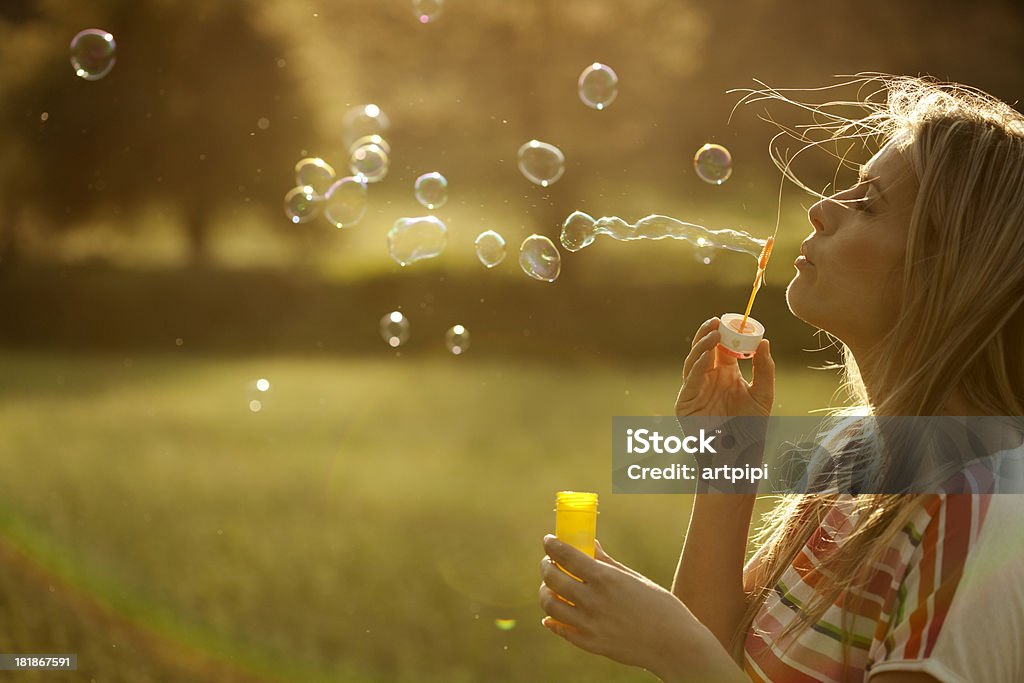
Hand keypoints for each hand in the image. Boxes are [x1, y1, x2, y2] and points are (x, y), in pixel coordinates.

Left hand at [538, 536, 745, 682]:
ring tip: (550, 587)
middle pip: (552, 578)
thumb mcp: (635, 579)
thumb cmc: (661, 607)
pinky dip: (552, 620)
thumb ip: (607, 563)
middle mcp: (593, 601)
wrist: (675, 645)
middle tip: (549, 562)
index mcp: (606, 579)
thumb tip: (590, 545)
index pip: (566, 555)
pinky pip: (561, 630)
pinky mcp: (591, 644)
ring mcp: (590, 625)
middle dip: (546, 566)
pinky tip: (552, 614)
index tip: (548, 540)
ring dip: (545, 592)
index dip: (552, 545)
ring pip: (550, 606)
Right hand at [675, 317, 773, 417]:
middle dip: (707, 334)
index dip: (722, 332)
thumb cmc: (751, 427)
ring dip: (701, 346)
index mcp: (725, 373)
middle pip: (703, 350)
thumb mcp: (763, 394)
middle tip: (716, 321)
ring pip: (693, 361)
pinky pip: (690, 380)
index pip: (720, 347)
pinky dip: (697, 366)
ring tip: (712, 334)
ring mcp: (695, 389)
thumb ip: (765, 369)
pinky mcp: (686, 402)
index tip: (729, 319)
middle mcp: (708, 378)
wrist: (739, 454)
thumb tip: (765, 341)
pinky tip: (707, 355)